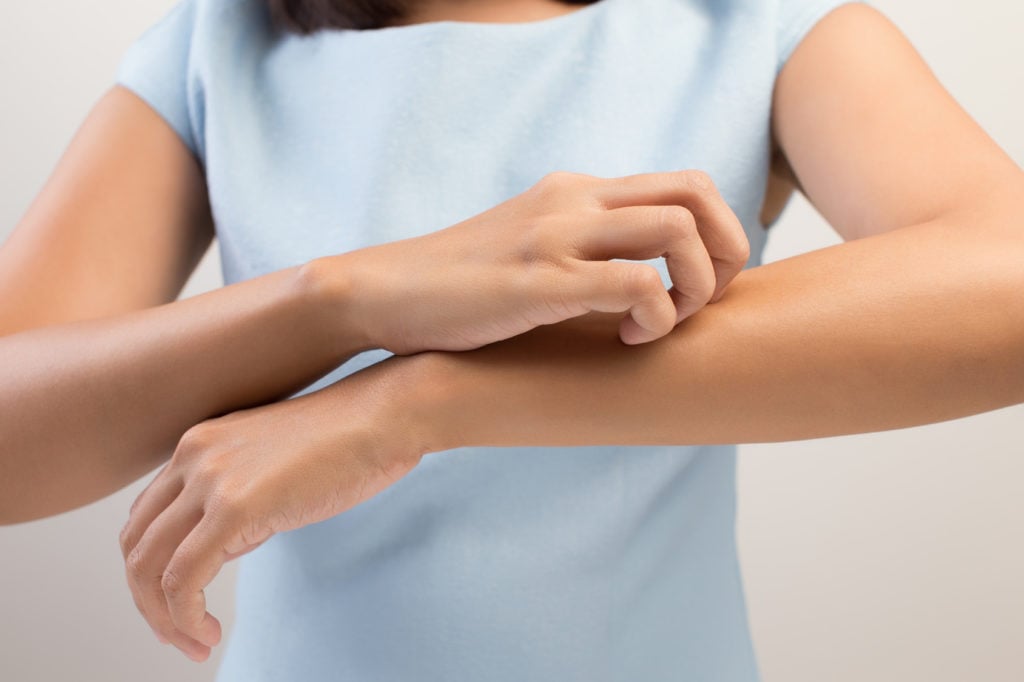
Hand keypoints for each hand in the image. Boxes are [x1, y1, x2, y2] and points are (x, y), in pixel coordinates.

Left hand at [117, 355, 427, 661]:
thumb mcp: (274, 467)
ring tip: (196, 642)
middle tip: (179, 636)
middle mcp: (192, 455)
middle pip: (135, 544)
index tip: (178, 605)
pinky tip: (210, 633)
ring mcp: (210, 479)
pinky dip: (185, 617)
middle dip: (149, 601)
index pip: (145, 519)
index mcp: (199, 444)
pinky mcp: (235, 507)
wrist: (385, 415)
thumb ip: (238, 499)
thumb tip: (223, 546)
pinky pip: (183, 579)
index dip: (152, 570)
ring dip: (165, 618)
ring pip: (149, 568)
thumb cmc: (349, 442)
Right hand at [321, 169, 749, 354]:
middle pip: (697, 193)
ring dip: (696, 284)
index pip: (685, 184)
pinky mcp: (540, 278)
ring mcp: (557, 233)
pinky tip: (627, 340)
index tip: (702, 286)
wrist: (384, 292)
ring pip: (677, 227)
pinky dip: (655, 316)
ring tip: (664, 322)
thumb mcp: (531, 252)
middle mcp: (574, 199)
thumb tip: (641, 284)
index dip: (718, 233)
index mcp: (576, 192)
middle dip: (726, 251)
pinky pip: (637, 282)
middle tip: (703, 302)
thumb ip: (582, 252)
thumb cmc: (459, 288)